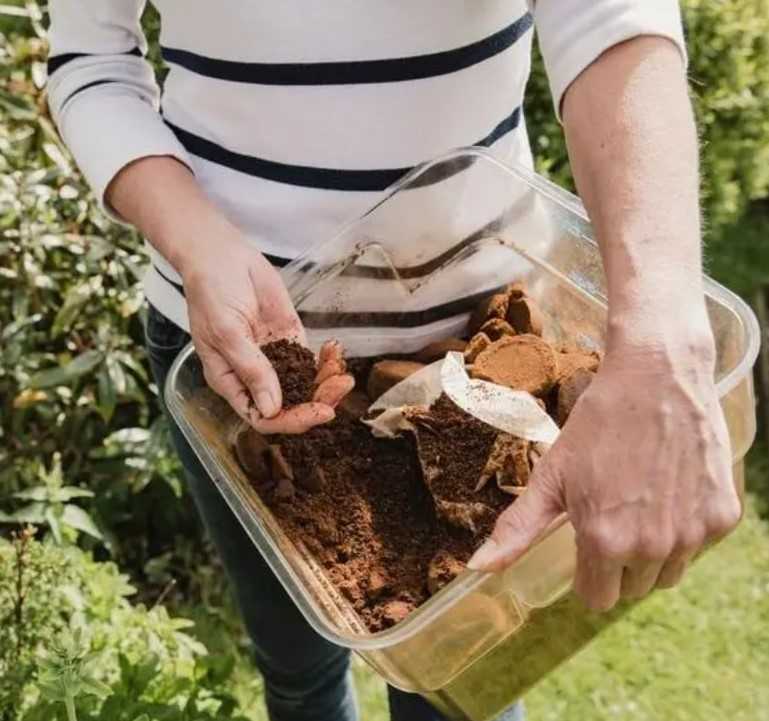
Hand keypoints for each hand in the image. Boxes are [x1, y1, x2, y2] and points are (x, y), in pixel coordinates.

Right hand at [180, 225, 352, 433]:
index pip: (262, 417)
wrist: (222, 255)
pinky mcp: (289, 339)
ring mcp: (273, 358)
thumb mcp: (227, 332)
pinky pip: (311, 360)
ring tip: (343, 373)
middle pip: (289, 406)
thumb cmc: (211, 292)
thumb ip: (251, 369)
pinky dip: (327, 361)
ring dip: (326, 383)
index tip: (319, 412)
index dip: (291, 421)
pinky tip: (335, 352)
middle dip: (317, 402)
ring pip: (305, 385)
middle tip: (340, 388)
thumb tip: (271, 409)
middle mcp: (253, 376)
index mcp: (230, 382)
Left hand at [468, 339, 740, 610]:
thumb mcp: (551, 476)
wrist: (656, 378)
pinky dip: (685, 528)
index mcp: (605, 542)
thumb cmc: (598, 425)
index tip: (586, 542)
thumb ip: (518, 529)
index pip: (595, 598)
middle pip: (631, 589)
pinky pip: (698, 546)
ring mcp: (692, 534)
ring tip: (640, 503)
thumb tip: (479, 567)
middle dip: (618, 563)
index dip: (587, 573)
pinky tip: (669, 490)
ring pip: (667, 574)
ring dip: (653, 552)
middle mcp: (652, 547)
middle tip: (612, 514)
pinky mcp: (721, 517)